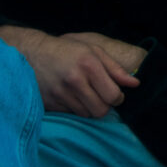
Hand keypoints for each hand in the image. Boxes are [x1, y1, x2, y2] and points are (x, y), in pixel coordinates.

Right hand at [0, 25, 141, 117]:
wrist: (30, 53)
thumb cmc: (67, 51)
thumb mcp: (93, 51)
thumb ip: (115, 69)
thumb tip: (135, 84)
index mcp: (89, 65)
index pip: (113, 95)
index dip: (118, 98)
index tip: (115, 93)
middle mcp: (74, 80)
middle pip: (100, 110)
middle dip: (105, 106)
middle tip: (101, 96)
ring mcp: (60, 94)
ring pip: (86, 115)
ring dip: (89, 108)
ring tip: (84, 94)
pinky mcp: (49, 103)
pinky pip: (71, 114)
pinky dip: (75, 108)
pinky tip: (70, 96)